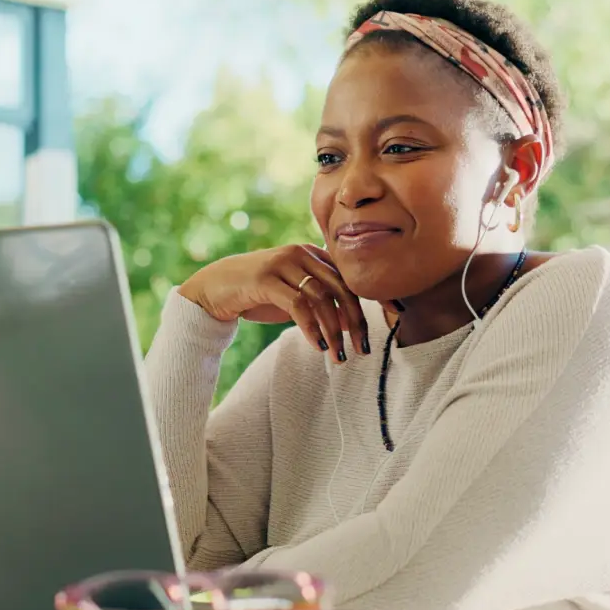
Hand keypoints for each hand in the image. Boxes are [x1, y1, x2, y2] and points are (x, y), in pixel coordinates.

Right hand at [178, 244, 369, 362]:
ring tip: (339, 356)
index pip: (350, 276)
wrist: (214, 287)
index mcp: (311, 253)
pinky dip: (311, 328)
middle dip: (356, 320)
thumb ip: (320, 303)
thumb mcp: (293, 296)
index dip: (374, 297)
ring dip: (334, 331)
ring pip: (321, 299)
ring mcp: (282, 264)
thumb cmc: (257, 293)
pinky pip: (298, 306)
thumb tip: (351, 323)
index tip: (395, 317)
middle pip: (340, 287)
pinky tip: (318, 346)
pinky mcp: (265, 279)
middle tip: (363, 348)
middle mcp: (300, 253)